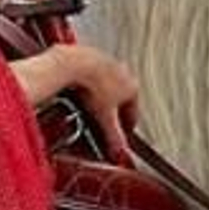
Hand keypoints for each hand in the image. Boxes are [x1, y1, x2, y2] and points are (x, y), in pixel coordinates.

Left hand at [18, 42, 139, 161]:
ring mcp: (109, 63)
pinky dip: (91, 84)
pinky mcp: (94, 57)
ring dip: (104, 96)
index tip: (122, 133)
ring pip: (109, 85)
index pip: (134, 112)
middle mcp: (124, 73)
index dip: (127, 126)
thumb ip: (113, 137)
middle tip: (106, 122)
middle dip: (115, 112)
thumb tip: (119, 152)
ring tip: (92, 106)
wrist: (74, 64)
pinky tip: (82, 91)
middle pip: (122, 98)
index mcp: (132, 87)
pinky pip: (95, 76)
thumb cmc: (92, 86)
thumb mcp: (105, 118)